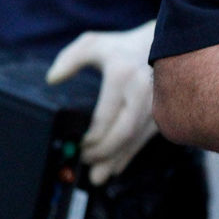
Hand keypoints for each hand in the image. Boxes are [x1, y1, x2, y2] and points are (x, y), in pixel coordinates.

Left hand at [46, 20, 159, 184]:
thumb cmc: (124, 47)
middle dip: (101, 153)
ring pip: (136, 140)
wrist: (163, 43)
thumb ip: (69, 59)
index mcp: (121, 74)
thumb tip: (52, 79)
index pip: (103, 118)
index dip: (88, 138)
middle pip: (122, 134)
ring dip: (116, 160)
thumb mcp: (94, 44)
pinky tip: (117, 165)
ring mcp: (157, 102)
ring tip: (98, 175)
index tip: (78, 145)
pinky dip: (130, 154)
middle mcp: (142, 90)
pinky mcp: (165, 111)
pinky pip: (147, 139)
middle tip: (85, 161)